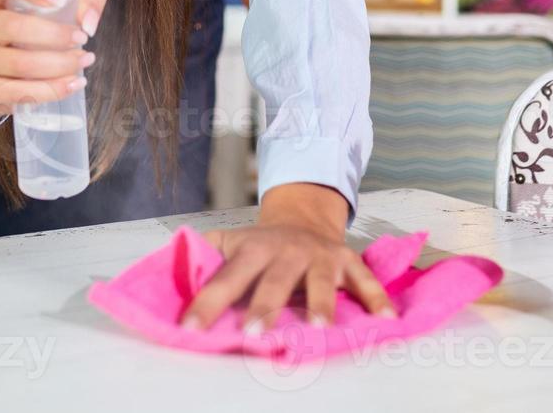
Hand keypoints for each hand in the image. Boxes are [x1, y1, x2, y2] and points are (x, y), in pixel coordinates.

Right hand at [0, 0, 106, 122]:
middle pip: (10, 26)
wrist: (5, 69)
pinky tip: (68, 85)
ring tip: (81, 64)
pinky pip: (12, 93)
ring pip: (15, 64)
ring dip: (55, 67)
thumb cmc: (36, 25)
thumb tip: (87, 22)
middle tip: (81, 39)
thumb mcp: (64, 2)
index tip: (59, 0)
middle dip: (53, 35)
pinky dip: (46, 91)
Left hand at [181, 184, 392, 331]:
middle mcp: (286, 251)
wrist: (301, 218)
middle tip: (252, 333)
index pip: (224, 278)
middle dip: (263, 307)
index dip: (206, 303)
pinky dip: (377, 299)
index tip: (190, 329)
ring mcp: (319, 255)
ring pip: (321, 280)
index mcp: (251, 248)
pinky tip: (387, 321)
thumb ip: (203, 258)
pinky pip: (365, 281)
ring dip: (320, 304)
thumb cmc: (259, 245)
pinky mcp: (347, 261)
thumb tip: (166, 276)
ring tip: (319, 330)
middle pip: (274, 281)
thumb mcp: (229, 243)